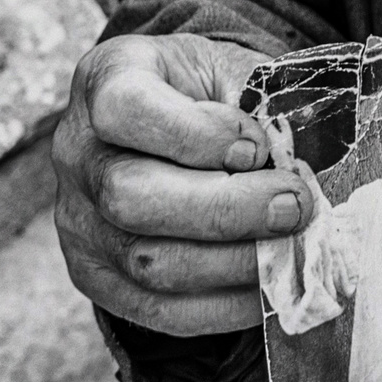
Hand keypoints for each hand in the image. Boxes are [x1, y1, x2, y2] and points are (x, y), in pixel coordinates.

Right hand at [54, 32, 310, 334]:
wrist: (177, 124)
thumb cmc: (214, 95)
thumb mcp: (234, 70)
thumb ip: (262, 104)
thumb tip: (305, 160)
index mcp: (106, 79)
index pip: (125, 110)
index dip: (197, 135)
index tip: (258, 146)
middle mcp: (76, 152)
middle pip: (130, 198)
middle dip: (229, 210)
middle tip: (295, 206)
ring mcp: (77, 221)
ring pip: (148, 263)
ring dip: (235, 262)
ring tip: (291, 246)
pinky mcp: (96, 277)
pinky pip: (158, 311)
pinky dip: (225, 305)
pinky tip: (269, 284)